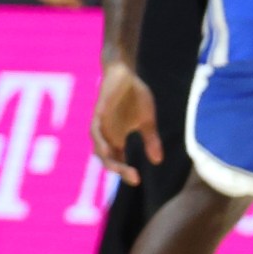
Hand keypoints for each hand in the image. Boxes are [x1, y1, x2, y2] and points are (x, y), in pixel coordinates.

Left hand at [91, 59, 163, 184]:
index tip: (137, 180)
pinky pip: (95, 130)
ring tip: (117, 169)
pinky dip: (99, 140)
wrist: (125, 73)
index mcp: (117, 139)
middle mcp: (107, 136)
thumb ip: (151, 141)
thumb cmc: (134, 96)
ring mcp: (101, 125)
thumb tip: (157, 162)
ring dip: (108, 159)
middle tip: (134, 178)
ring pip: (99, 148)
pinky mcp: (98, 113)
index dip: (125, 172)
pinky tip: (105, 149)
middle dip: (120, 170)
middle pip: (109, 159)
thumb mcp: (147, 121)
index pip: (119, 161)